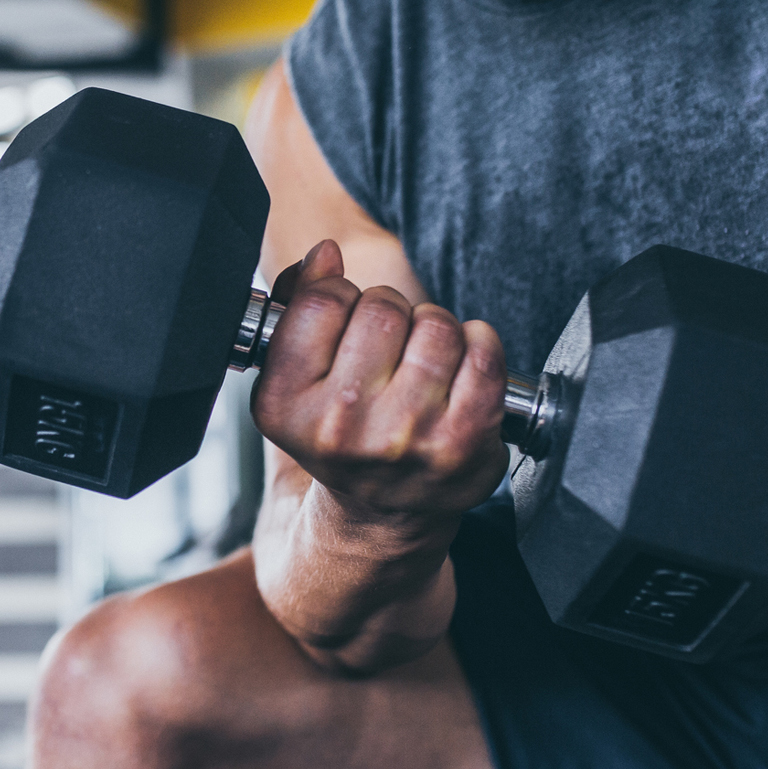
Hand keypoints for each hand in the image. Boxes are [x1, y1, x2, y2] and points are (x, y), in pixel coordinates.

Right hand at [252, 240, 509, 521]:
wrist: (382, 513)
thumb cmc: (340, 431)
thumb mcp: (294, 377)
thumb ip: (296, 305)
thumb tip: (324, 254)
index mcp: (284, 404)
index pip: (322, 301)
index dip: (340, 297)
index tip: (345, 323)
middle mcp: (339, 426)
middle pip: (381, 308)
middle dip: (390, 314)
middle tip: (387, 349)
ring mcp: (405, 436)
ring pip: (435, 324)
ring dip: (434, 329)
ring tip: (421, 363)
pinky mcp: (463, 441)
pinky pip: (483, 350)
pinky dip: (478, 345)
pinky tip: (459, 370)